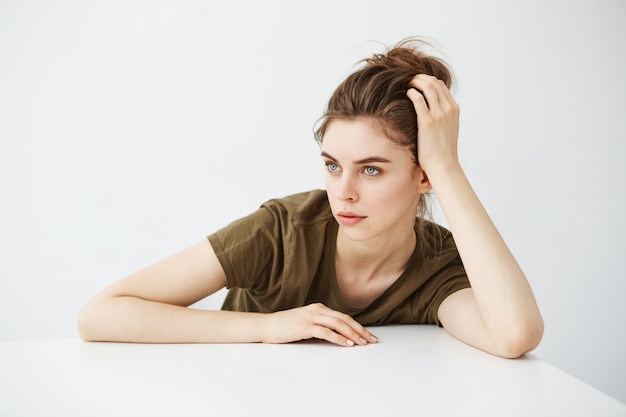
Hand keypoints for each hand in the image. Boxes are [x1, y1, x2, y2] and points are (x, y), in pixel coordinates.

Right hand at [261, 303, 377, 346]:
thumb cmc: (284, 327)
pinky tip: (347, 344)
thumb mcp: (305, 322)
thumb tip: (337, 335)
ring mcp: (311, 317)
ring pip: (338, 324)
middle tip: (371, 340)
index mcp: (318, 308)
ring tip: (363, 343)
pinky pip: (326, 332)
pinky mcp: (305, 326)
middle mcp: (317, 310)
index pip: (343, 316)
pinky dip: (339, 338)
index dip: (357, 326)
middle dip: (360, 330)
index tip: (368, 335)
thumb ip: (319, 325)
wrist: (266, 326)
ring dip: (353, 334)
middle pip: (344, 319)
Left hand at [406, 74, 460, 176]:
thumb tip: (433, 108)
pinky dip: (412, 92)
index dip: (428, 80)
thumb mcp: (449, 128)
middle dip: (420, 78)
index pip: (441, 85)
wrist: (443, 164)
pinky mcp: (427, 122)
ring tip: (407, 84)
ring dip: (415, 82)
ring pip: (427, 87)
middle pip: (434, 82)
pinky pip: (418, 99)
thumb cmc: (442, 149)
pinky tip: (407, 94)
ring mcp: (439, 114)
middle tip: (409, 80)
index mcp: (454, 109)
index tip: (417, 82)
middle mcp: (448, 109)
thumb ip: (444, 115)